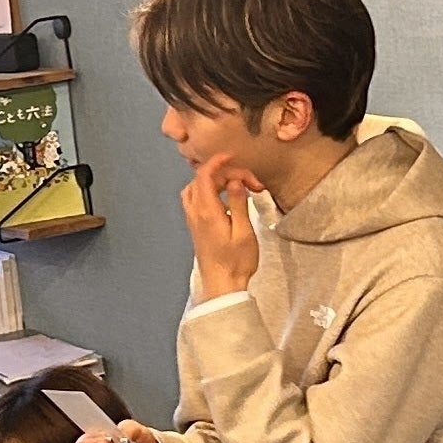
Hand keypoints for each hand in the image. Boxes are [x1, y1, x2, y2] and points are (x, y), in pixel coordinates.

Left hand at [177, 154, 264, 299]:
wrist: (222, 285)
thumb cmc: (236, 261)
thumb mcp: (244, 231)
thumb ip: (239, 203)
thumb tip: (234, 181)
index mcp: (207, 211)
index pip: (204, 175)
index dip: (217, 161)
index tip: (233, 157)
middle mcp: (195, 213)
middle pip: (201, 179)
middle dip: (224, 173)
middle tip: (249, 184)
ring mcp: (193, 220)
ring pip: (195, 189)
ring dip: (213, 181)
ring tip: (235, 186)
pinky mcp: (195, 227)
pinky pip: (194, 199)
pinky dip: (207, 191)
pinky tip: (223, 199)